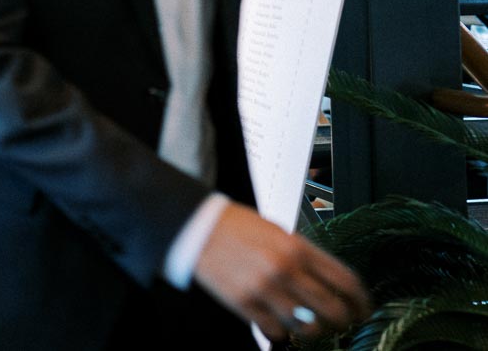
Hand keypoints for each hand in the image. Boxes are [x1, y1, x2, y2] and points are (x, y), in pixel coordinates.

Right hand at [194, 202, 370, 341]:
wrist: (197, 227)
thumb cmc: (236, 226)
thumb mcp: (277, 231)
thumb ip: (304, 255)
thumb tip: (330, 282)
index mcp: (297, 247)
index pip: (346, 281)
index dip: (362, 301)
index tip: (363, 310)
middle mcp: (285, 269)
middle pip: (334, 309)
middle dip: (344, 322)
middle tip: (342, 323)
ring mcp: (265, 289)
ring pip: (307, 326)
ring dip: (314, 330)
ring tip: (310, 326)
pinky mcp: (244, 304)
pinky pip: (275, 332)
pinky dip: (281, 333)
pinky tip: (278, 324)